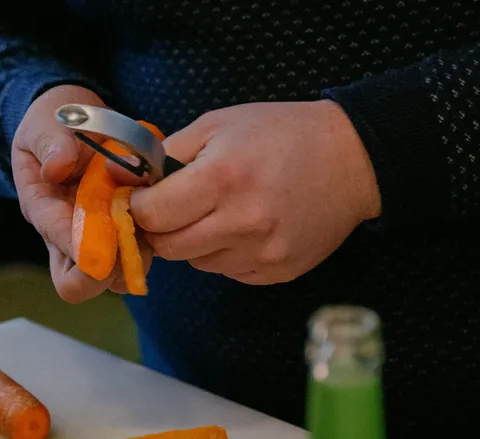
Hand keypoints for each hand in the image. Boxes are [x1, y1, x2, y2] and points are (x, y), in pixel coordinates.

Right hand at [11, 85, 151, 301]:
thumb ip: (50, 142)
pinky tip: (159, 213)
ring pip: (113, 279)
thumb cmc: (55, 122)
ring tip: (150, 223)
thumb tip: (57, 167)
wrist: (73, 120)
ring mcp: (95, 237)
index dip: (88, 250)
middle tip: (132, 236)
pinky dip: (150, 243)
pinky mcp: (120, 231)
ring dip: (134, 259)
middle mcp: (66, 235)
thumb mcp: (44, 123)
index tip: (113, 236)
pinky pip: (135, 255)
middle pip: (81, 284)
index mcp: (44, 211)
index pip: (62, 250)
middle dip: (109, 271)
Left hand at [128, 100, 380, 284]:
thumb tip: (127, 179)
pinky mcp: (278, 272)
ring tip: (219, 212)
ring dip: (195, 242)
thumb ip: (168, 153)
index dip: (139, 207)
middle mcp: (242, 223)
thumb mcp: (219, 125)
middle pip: (168, 248)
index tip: (142, 198)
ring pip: (197, 263)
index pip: (153, 214)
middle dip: (161, 229)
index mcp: (222, 179)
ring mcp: (263, 253)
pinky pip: (229, 272)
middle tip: (172, 209)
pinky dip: (225, 254)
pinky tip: (245, 226)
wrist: (352, 159)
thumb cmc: (281, 134)